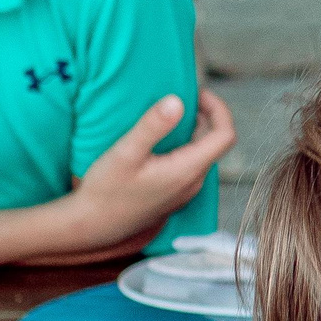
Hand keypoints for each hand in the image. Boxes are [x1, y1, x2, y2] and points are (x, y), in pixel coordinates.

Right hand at [67, 89, 235, 246]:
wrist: (94, 227)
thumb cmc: (106, 191)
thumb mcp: (126, 153)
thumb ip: (153, 126)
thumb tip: (177, 101)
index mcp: (188, 170)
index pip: (225, 135)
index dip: (219, 109)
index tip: (199, 93)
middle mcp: (194, 182)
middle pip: (217, 143)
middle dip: (208, 116)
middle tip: (186, 97)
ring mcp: (186, 190)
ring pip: (204, 154)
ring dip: (197, 131)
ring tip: (174, 113)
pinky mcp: (175, 194)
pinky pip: (192, 164)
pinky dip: (187, 145)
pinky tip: (164, 138)